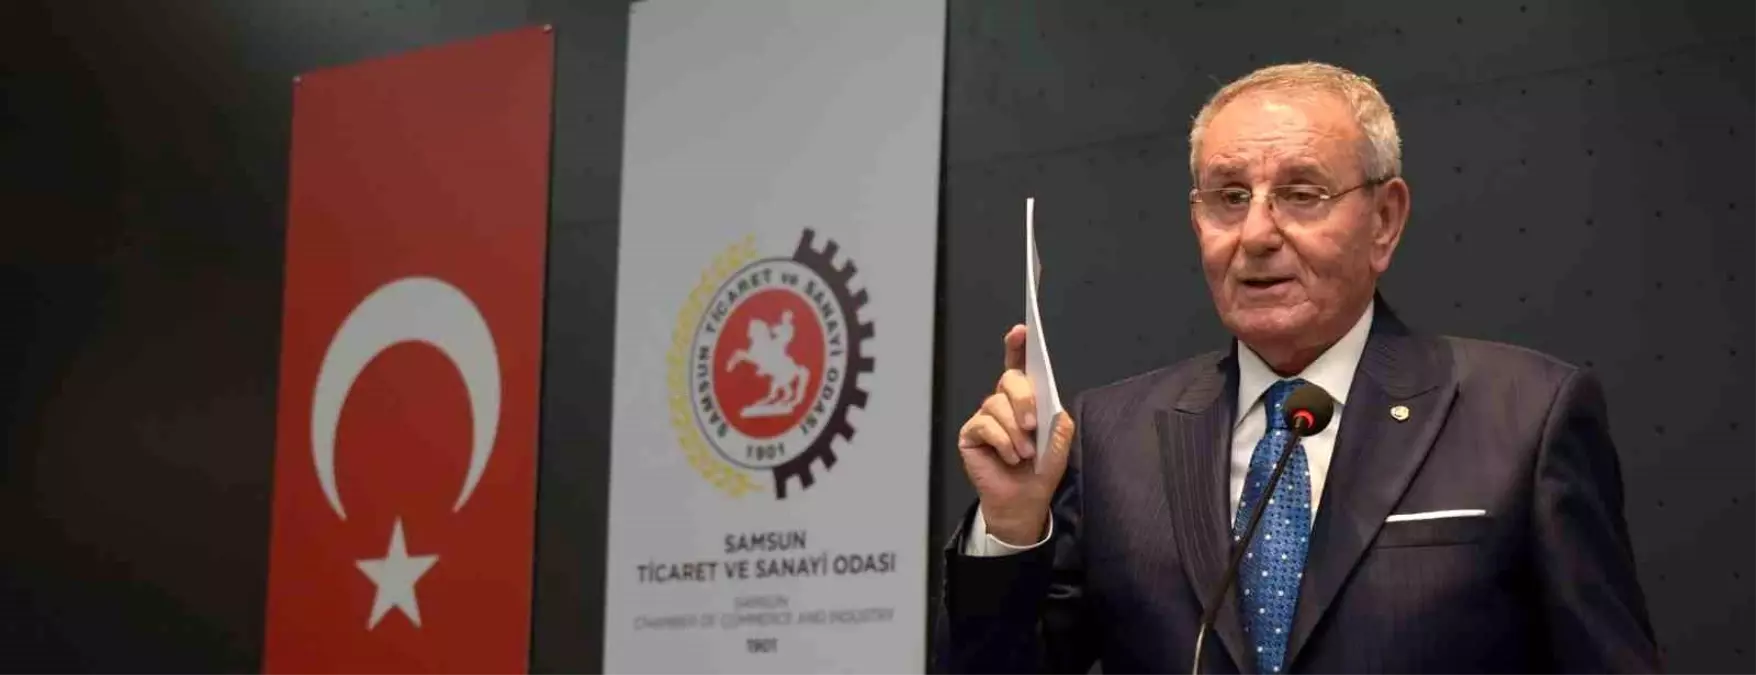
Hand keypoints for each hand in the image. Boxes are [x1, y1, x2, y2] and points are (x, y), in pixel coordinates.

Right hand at [957, 324, 1075, 545]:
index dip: (1018, 346)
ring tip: (1024, 453)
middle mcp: (1004, 403)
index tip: (1021, 331)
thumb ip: (1058, 419)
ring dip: (1015, 431)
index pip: (1020, 365)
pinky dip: (1002, 442)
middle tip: (1033, 425)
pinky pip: (984, 425)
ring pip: (996, 405)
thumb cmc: (1040, 471)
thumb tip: (1050, 404)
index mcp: (1027, 399)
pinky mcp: (972, 434)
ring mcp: (986, 417)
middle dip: (1024, 399)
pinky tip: (1010, 457)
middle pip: (1010, 380)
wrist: (1024, 501)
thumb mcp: (1059, 443)